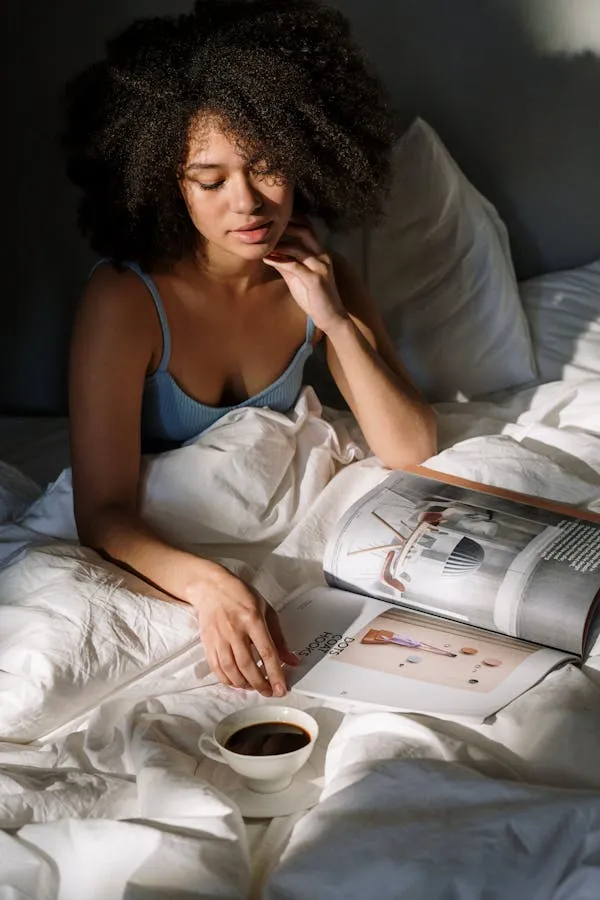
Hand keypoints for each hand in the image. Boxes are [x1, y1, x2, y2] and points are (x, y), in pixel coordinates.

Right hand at [192, 564, 298, 695]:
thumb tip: (291, 660)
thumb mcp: (266, 610)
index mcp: (253, 619)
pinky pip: (217, 668)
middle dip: (260, 683)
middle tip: (269, 692)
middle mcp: (235, 630)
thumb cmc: (241, 595)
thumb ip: (279, 637)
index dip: (275, 673)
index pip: (266, 652)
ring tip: (254, 688)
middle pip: (248, 665)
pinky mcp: (208, 643)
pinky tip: (236, 683)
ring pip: (231, 669)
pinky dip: (227, 680)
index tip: (281, 688)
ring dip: (244, 684)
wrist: (211, 587)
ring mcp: (219, 638)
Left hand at [263, 216, 347, 333]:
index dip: (291, 221)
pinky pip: (295, 266)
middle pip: (305, 231)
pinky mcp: (316, 280)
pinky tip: (267, 259)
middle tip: (265, 226)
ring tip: (262, 245)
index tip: (272, 221)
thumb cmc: (314, 298)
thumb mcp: (297, 278)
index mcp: (320, 254)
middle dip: (285, 226)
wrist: (331, 318)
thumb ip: (287, 264)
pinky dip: (279, 261)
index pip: (307, 229)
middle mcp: (323, 256)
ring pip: (297, 248)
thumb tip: (270, 254)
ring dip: (278, 245)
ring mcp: (321, 267)